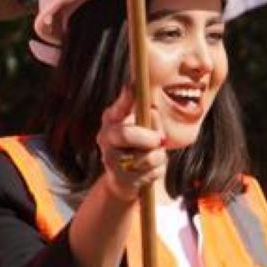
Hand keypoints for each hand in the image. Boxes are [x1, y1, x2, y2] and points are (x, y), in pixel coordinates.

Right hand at [96, 87, 166, 202]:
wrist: (124, 181)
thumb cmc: (137, 148)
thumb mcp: (144, 129)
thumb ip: (151, 119)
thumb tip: (153, 110)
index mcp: (112, 120)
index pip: (118, 107)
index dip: (127, 97)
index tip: (134, 86)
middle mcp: (105, 137)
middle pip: (127, 134)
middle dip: (149, 137)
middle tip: (160, 139)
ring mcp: (110, 159)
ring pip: (146, 156)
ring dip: (158, 157)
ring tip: (155, 157)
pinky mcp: (120, 179)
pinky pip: (150, 173)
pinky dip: (157, 171)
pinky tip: (149, 171)